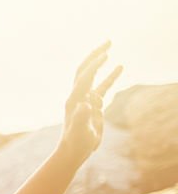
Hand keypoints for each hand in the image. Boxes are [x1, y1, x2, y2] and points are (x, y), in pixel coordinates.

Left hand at [59, 42, 121, 162]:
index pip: (84, 78)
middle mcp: (78, 96)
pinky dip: (110, 77)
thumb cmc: (76, 143)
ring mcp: (85, 99)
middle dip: (94, 55)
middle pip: (85, 70)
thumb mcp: (79, 131)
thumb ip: (81, 118)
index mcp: (74, 100)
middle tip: (108, 41)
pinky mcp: (92, 105)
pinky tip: (120, 67)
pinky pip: (102, 87)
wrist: (73, 151)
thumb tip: (85, 104)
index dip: (94, 66)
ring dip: (100, 62)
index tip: (106, 55)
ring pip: (93, 76)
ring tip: (110, 48)